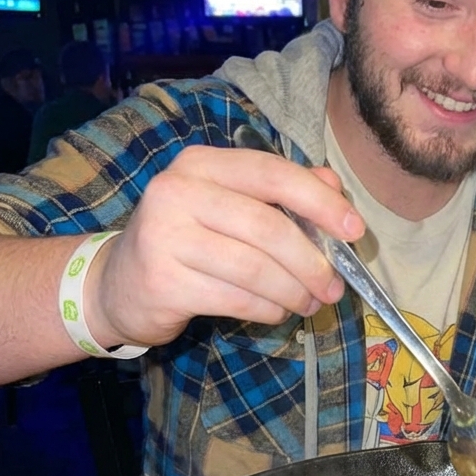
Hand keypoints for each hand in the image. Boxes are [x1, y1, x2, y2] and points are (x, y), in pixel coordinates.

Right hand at [85, 144, 364, 347]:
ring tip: (310, 303)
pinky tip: (277, 312)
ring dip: (293, 291)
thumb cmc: (189, 240)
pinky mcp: (163, 282)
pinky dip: (267, 309)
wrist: (120, 283)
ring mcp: (165, 236)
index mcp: (202, 164)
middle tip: (334, 287)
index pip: (272, 173)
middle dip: (312, 262)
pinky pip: (236, 298)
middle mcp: (178, 191)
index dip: (320, 202)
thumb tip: (335, 188)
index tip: (355, 231)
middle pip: (268, 226)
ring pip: (255, 268)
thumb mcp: (231, 205)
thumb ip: (281, 193)